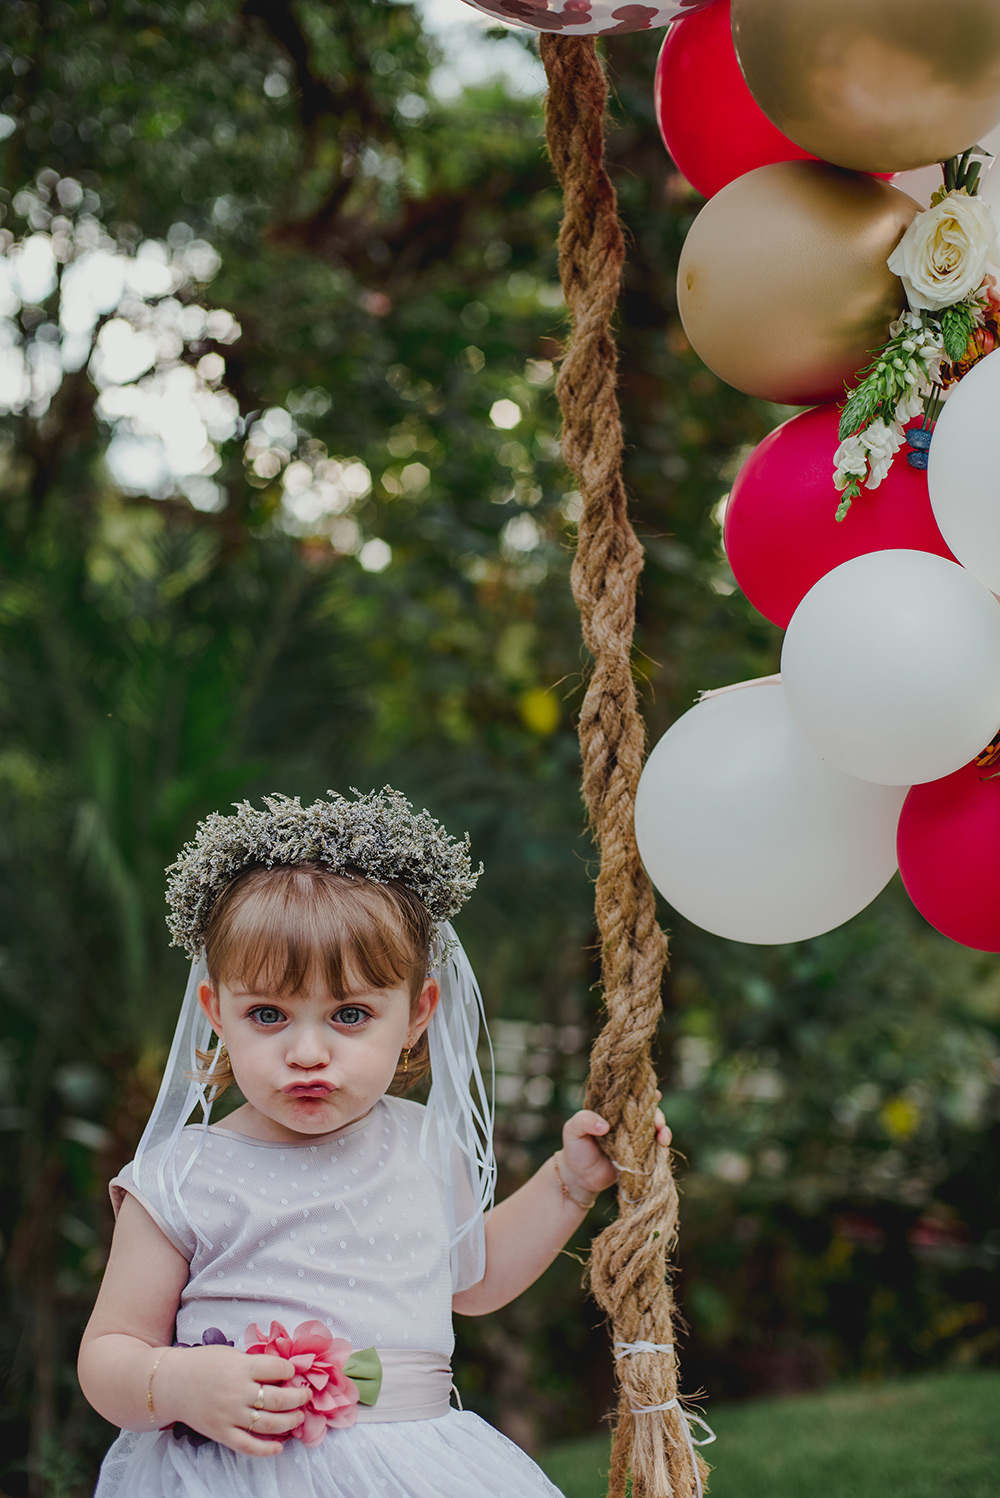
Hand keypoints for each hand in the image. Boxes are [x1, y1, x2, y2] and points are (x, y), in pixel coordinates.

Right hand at [154, 1345, 309, 1456]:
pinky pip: (248, 1446)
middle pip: (278, 1398)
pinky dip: (266, 1449)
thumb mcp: (231, 1354)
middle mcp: (238, 1392)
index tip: (293, 1372)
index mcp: (241, 1367)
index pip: (278, 1369)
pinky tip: (279, 1447)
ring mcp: (229, 1415)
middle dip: (298, 1398)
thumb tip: (282, 1371)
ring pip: (269, 1423)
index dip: (291, 1370)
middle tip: (306, 1396)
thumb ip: (254, 1363)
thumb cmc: (203, 1364)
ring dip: (289, 1421)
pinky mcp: (221, 1433)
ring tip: (298, 1417)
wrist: (171, 1383)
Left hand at [558, 1096, 672, 1207]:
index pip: (628, 1096)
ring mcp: (633, 1137)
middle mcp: (624, 1121)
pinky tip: (663, 1143)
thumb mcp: (572, 1131)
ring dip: (662, 1127)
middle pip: (645, 1110)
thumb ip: (584, 1121)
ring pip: (653, 1126)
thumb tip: (605, 1126)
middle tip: (657, 1120)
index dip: (641, 1092)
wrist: (580, 1179)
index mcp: (610, 1109)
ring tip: (662, 1133)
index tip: (653, 1093)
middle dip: (655, 1112)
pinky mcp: (639, 1154)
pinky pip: (654, 1146)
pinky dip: (662, 1143)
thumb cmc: (575, 1149)